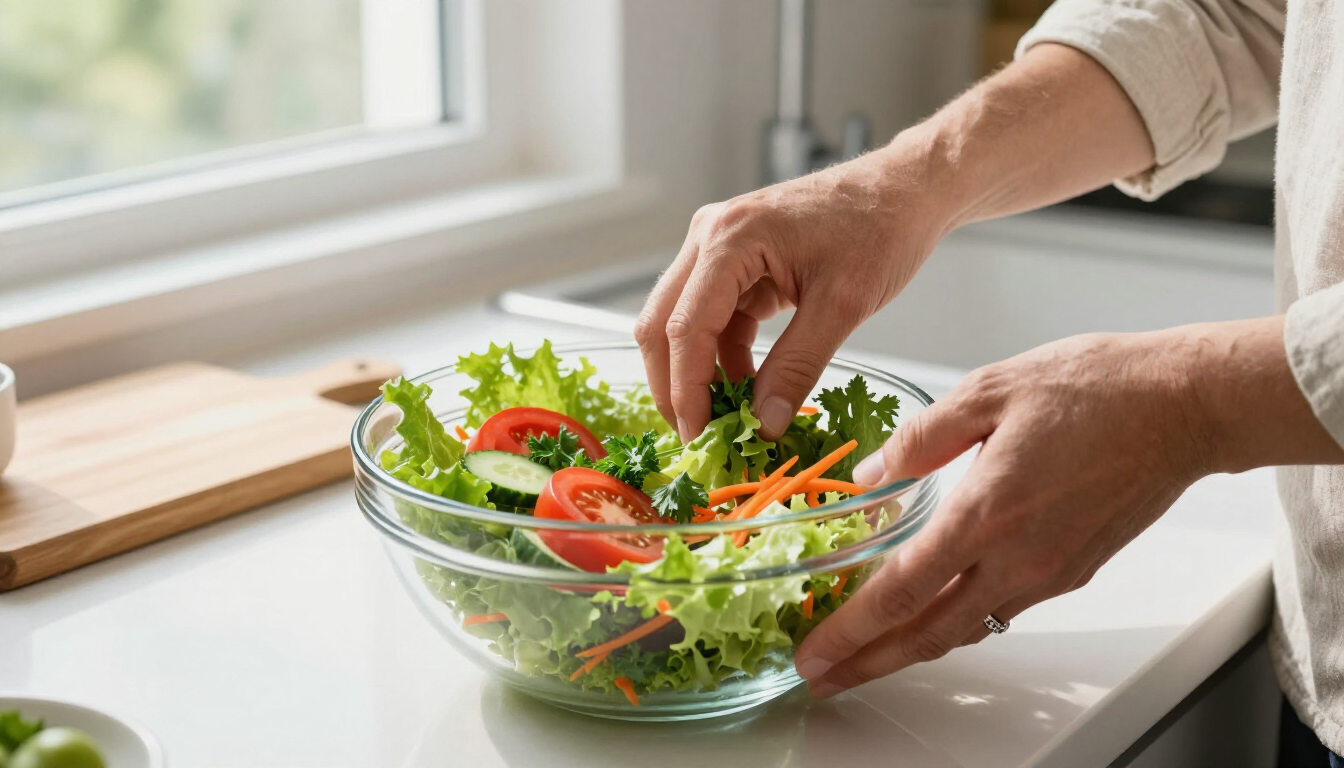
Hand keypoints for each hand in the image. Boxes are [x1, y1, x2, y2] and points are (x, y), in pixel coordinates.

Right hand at [634, 142, 953, 441]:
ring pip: (683, 324)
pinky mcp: (736, 263)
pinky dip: (725, 357)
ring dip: (700, 374)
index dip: (685, 389)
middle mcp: (710, 237)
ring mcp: (718, 247)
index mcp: (729, 239)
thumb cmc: (880, 229)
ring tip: (728, 420)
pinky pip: (714, 319)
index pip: (684, 327)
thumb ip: (797, 366)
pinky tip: (749, 388)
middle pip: (662, 324)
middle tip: (699, 437)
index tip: (698, 438)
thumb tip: (763, 424)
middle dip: (675, 385)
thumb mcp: (842, 305)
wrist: (904, 190)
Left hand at [794, 329, 1218, 697]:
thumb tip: (871, 475)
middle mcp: (1018, 556)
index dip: (851, 630)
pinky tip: (933, 613)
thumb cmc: (1096, 387)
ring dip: (910, 648)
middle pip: (927, 633)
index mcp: (987, 511)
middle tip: (824, 676)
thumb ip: (921, 439)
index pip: (901, 590)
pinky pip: (1001, 610)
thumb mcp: (988, 389)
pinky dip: (957, 622)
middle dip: (868, 662)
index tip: (814, 651)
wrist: (1183, 405)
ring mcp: (1049, 571)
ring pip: (965, 628)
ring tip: (867, 655)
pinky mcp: (1073, 571)